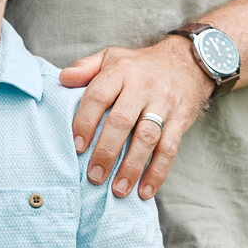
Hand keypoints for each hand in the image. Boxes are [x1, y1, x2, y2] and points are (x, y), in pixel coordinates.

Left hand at [61, 36, 211, 199]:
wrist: (185, 62)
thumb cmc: (138, 65)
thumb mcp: (110, 57)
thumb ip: (85, 67)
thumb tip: (63, 79)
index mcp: (120, 70)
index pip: (98, 95)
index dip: (86, 121)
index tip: (77, 146)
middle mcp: (143, 86)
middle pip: (122, 121)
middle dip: (106, 151)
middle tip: (94, 176)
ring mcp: (164, 103)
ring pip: (147, 138)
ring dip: (132, 167)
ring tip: (118, 189)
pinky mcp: (181, 119)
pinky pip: (169, 149)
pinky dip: (157, 173)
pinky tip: (145, 191)